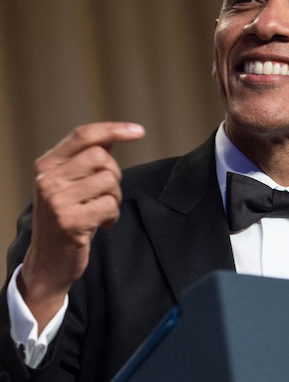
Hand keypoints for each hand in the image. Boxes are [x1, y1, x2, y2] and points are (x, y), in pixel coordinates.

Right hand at [18, 122, 144, 331]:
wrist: (49, 262)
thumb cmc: (67, 218)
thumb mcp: (70, 184)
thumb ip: (87, 159)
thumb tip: (112, 136)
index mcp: (47, 164)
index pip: (83, 135)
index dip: (114, 129)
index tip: (139, 131)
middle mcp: (47, 179)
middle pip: (101, 156)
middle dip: (114, 174)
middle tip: (106, 194)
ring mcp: (56, 200)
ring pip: (109, 180)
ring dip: (115, 198)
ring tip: (102, 211)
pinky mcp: (69, 221)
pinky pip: (110, 205)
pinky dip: (113, 216)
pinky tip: (101, 225)